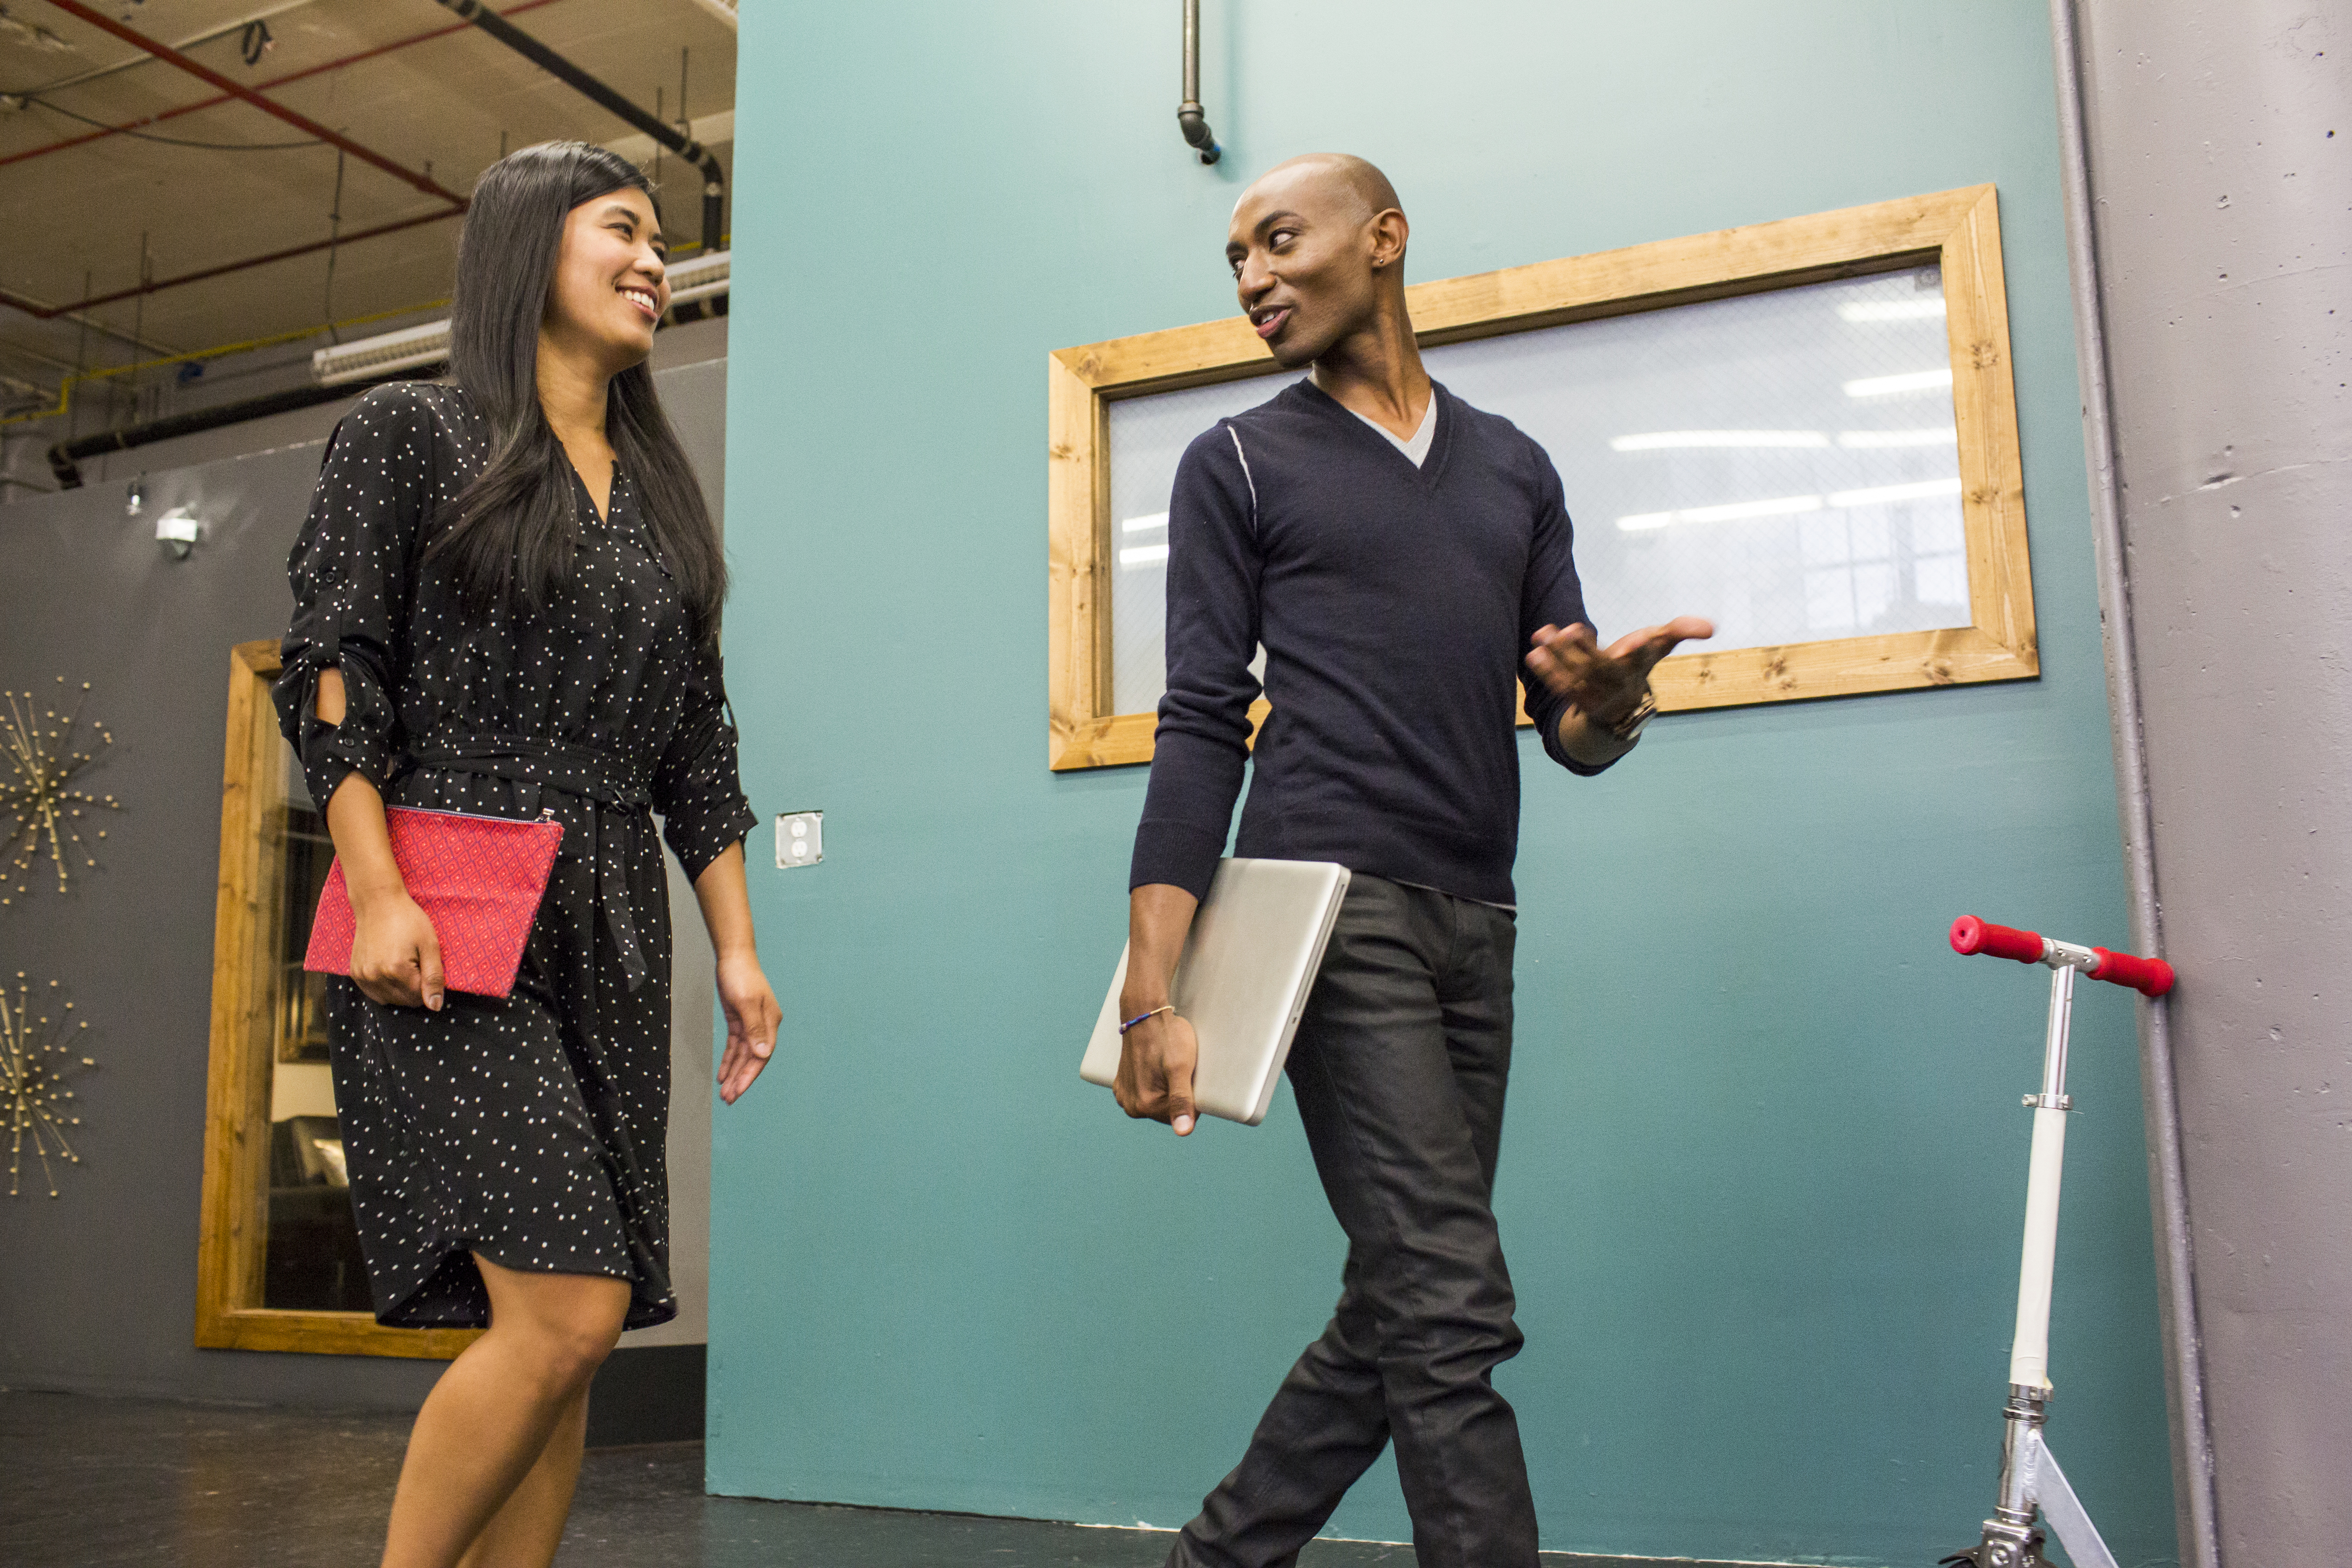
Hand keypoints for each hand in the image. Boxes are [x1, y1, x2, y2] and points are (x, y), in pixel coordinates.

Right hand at [348, 889, 444, 1009]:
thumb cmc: (408, 920)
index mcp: (396, 970)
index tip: (425, 965)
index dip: (427, 984)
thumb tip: (435, 1006)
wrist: (378, 903)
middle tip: (414, 963)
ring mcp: (362, 976)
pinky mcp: (355, 973)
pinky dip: (384, 987)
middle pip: (404, 1001)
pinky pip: (374, 994)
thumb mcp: (430, 945)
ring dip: (400, 989)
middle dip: (414, 988)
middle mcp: (376, 976)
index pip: (419, 997)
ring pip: (389, 1000)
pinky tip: (389, 969)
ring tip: (402, 965)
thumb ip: (434, 977)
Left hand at [714, 951, 779, 1104]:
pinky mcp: (740, 1021)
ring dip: (734, 1073)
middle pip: (753, 1059)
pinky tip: (723, 1073)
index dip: (749, 1075)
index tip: (738, 1090)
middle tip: (729, 1098)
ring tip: (725, 1092)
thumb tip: (763, 1053)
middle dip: (741, 1079)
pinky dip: (729, 1060)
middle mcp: (764, 1026)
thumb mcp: (746, 1002)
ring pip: (743, 1055)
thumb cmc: (741, 975)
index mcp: (770, 1022)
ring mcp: (752, 1024)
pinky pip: (735, 1046)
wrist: (733, 956)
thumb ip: (755, 1029)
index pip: (761, 1056)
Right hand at [1113, 1009, 1200, 1135]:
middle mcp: (1130, 1106)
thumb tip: (1183, 1132)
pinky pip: (1145, 1093)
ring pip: (1158, 1102)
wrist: (1145, 1013)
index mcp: (1144, 1106)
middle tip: (1176, 1067)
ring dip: (1165, 1087)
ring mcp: (1124, 1096)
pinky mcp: (1122, 1085)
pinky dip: (1153, 1083)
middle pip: (1168, 1111)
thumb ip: (1182, 1101)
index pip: (1183, 1116)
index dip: (1191, 1095)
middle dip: (1177, 1092)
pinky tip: (1155, 1066)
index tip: (1186, 1074)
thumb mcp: (1180, 1069)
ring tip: (1166, 1065)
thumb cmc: (1167, 1038)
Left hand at [1524, 615, 1714, 724]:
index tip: (1637, 641)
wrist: (1621, 704)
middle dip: (1584, 650)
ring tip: (1541, 634)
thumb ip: (1680, 630)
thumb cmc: (1639, 664)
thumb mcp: (1659, 645)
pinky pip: (1562, 688)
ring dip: (1559, 657)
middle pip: (1602, 668)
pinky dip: (1547, 672)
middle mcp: (1619, 685)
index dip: (1641, 650)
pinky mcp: (1577, 700)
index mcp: (1640, 669)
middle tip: (1568, 630)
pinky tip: (1533, 655)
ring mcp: (1596, 695)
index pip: (1644, 660)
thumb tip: (1712, 627)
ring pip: (1578, 677)